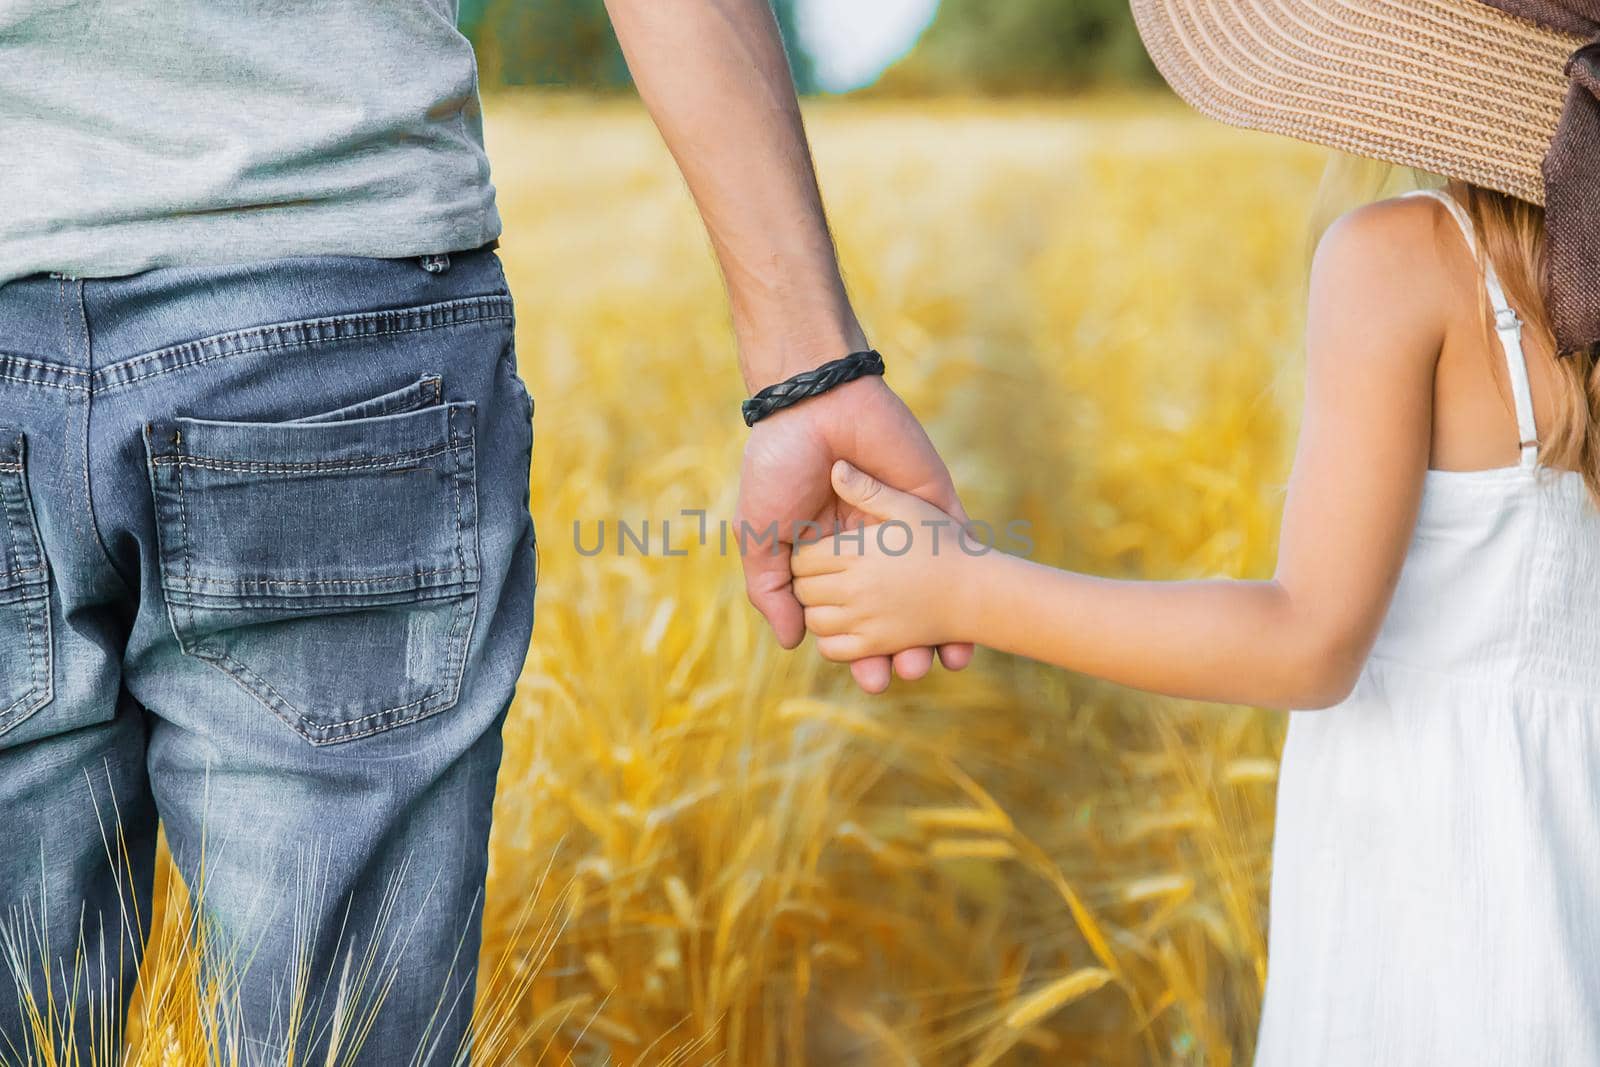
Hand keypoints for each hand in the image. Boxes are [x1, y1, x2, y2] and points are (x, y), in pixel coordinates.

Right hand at [737, 377, 974, 692]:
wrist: (815, 404)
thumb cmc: (779, 465)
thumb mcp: (761, 534)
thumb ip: (773, 588)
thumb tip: (792, 642)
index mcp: (828, 557)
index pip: (851, 616)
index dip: (860, 650)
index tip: (870, 679)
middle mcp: (869, 548)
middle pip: (894, 611)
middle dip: (901, 647)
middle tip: (906, 674)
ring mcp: (904, 526)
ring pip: (929, 589)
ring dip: (938, 627)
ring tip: (942, 661)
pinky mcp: (934, 503)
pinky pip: (956, 548)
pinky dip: (966, 582)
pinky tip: (972, 618)